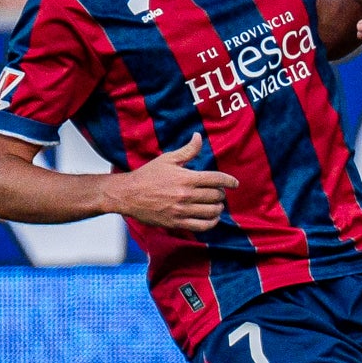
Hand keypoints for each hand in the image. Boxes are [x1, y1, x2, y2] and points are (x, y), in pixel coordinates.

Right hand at [108, 135, 237, 234]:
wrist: (127, 194)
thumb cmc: (147, 175)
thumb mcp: (167, 160)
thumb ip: (187, 150)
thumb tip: (199, 136)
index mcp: (186, 178)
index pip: (217, 179)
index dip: (230, 181)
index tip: (235, 183)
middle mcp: (186, 195)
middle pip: (216, 196)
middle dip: (220, 194)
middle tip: (217, 192)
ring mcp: (182, 210)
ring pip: (212, 211)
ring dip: (218, 207)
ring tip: (216, 204)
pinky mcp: (177, 223)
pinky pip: (203, 226)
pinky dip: (212, 222)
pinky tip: (212, 217)